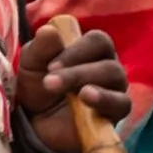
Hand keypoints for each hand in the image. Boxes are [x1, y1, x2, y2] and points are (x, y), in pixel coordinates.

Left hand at [15, 24, 130, 152]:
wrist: (36, 123)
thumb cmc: (38, 85)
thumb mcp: (31, 65)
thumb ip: (40, 48)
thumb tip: (49, 30)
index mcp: (91, 50)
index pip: (98, 40)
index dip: (76, 50)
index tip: (50, 66)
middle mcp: (109, 68)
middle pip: (108, 62)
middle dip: (77, 72)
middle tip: (50, 82)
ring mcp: (115, 91)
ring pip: (116, 79)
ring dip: (92, 84)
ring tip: (79, 94)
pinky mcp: (115, 114)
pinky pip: (121, 104)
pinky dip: (105, 101)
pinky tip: (88, 101)